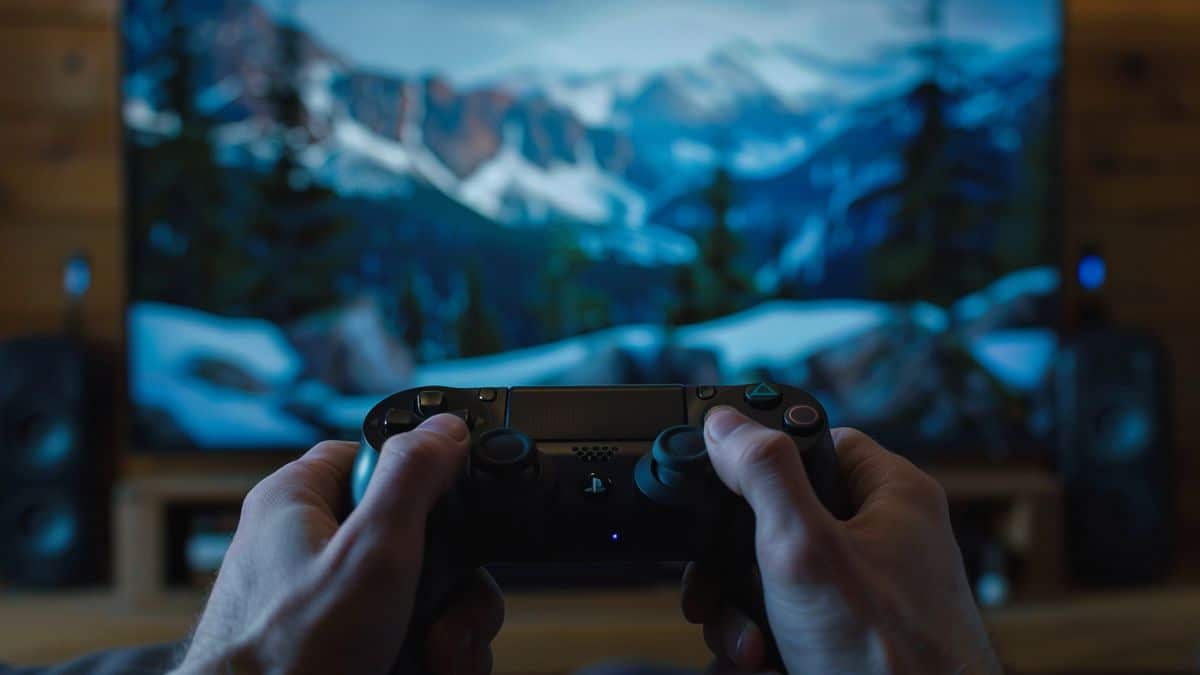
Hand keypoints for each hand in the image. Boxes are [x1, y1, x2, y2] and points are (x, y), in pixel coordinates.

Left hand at [173, 414, 502, 674]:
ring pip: (415, 589)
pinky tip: (427, 669)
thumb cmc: (283, 659)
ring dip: (448, 625)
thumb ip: (412, 480)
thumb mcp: (369, 553)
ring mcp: (321, 597)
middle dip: (451, 579)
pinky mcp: (336, 639)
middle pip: (412, 532)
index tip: (454, 513)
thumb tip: (445, 427)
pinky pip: (400, 629)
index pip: (377, 454)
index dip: (424, 480)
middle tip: (448, 612)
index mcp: (298, 499)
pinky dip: (426, 652)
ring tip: (438, 656)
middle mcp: (307, 545)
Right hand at [681, 407, 1001, 674]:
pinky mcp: (851, 633)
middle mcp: (883, 538)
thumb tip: (726, 423)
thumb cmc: (891, 658)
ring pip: (776, 574)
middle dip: (736, 562)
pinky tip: (757, 663)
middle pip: (781, 516)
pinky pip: (787, 618)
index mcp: (891, 496)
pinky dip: (760, 640)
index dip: (763, 459)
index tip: (722, 484)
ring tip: (748, 645)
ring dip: (741, 609)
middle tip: (719, 588)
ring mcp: (869, 590)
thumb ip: (764, 476)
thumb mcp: (806, 550)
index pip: (816, 441)